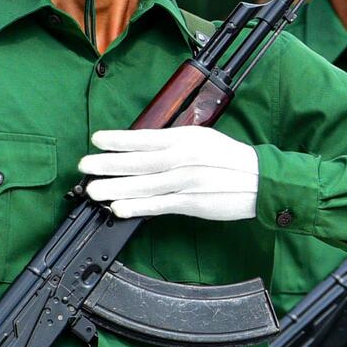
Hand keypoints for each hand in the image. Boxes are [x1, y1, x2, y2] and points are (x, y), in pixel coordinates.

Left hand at [80, 127, 259, 221]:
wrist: (261, 180)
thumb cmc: (231, 160)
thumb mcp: (204, 141)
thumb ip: (174, 144)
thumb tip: (141, 149)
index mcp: (187, 138)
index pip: (146, 138)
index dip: (119, 140)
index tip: (97, 140)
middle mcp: (186, 157)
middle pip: (140, 161)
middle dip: (109, 164)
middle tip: (85, 165)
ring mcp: (189, 181)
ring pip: (146, 184)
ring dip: (117, 188)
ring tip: (94, 191)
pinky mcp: (194, 202)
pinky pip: (160, 205)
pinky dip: (139, 207)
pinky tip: (121, 208)